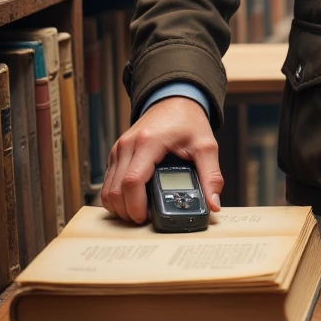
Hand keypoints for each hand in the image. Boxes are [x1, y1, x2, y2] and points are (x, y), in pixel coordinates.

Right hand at [100, 97, 223, 224]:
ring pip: (107, 188)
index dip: (136, 205)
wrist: (174, 100)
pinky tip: (132, 202)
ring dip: (119, 206)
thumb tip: (213, 204)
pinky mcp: (117, 153)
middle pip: (116, 189)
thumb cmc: (189, 121)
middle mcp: (128, 145)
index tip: (146, 219)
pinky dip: (116, 196)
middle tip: (145, 220)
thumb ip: (211, 176)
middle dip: (127, 211)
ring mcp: (119, 149)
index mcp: (149, 142)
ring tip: (139, 214)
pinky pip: (108, 181)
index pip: (133, 181)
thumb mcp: (206, 146)